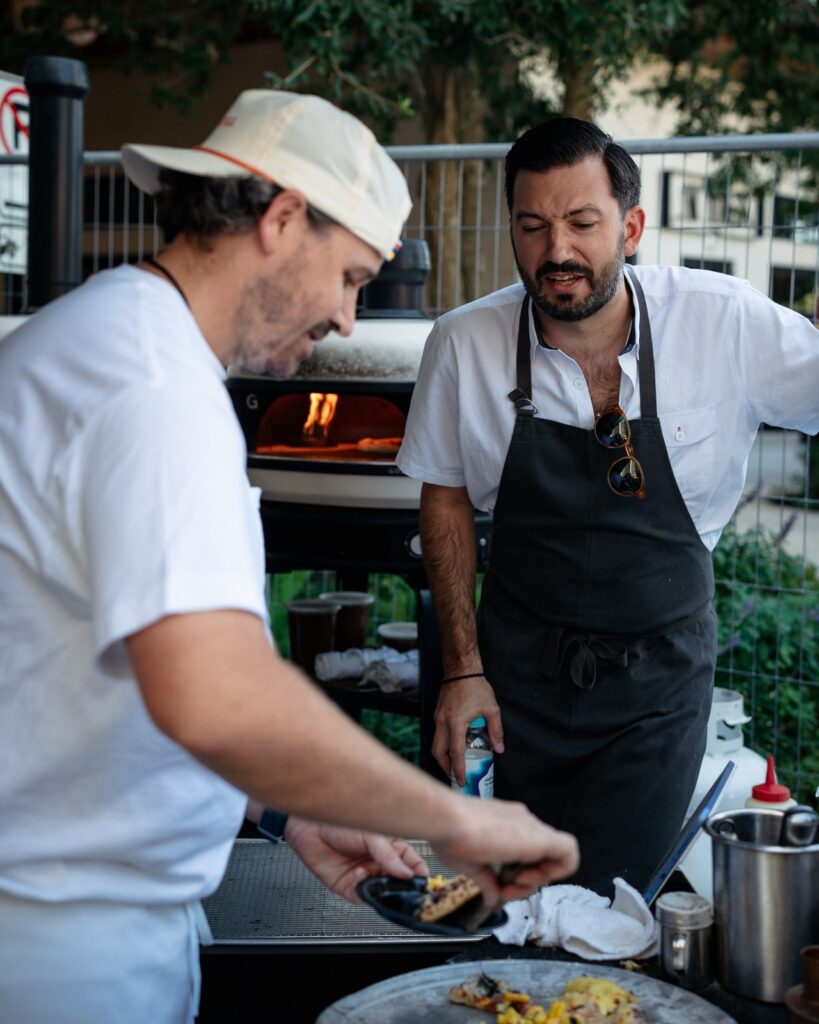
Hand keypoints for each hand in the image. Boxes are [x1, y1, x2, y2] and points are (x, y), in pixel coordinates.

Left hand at [284, 816, 428, 901]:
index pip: (411, 863)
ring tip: (375, 876)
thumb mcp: (371, 834)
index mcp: (390, 847)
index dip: (418, 872)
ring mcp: (365, 874)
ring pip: (381, 891)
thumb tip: (406, 873)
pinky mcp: (348, 886)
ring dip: (380, 887)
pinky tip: (358, 874)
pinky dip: (362, 889)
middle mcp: (379, 862)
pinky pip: (361, 896)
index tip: (422, 879)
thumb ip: (389, 855)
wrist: (309, 826)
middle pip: (398, 881)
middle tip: (401, 885)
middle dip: (400, 885)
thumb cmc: (340, 821)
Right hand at [430, 796, 578, 906]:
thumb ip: (487, 881)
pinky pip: (568, 852)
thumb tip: (492, 898)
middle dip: (528, 881)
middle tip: (507, 890)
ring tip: (514, 885)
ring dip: (538, 878)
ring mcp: (531, 827)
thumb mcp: (470, 864)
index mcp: (506, 825)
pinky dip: (558, 870)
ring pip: (555, 856)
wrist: (447, 820)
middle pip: (541, 857)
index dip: (521, 873)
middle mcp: (522, 822)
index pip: (527, 853)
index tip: (503, 885)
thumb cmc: (450, 835)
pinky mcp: (540, 836)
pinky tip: (529, 878)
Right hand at [432, 676, 503, 784]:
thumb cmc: (475, 687)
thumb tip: (499, 748)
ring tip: (453, 765)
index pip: (455, 752)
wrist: (461, 670)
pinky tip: (453, 746)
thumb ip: (495, 730)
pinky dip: (443, 745)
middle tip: (455, 776)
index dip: (458, 769)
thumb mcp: (491, 709)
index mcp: (456, 723)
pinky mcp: (438, 714)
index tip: (461, 780)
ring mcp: (438, 718)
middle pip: (438, 752)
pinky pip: (438, 735)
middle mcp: (443, 723)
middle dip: (445, 767)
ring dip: (443, 757)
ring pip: (436, 744)